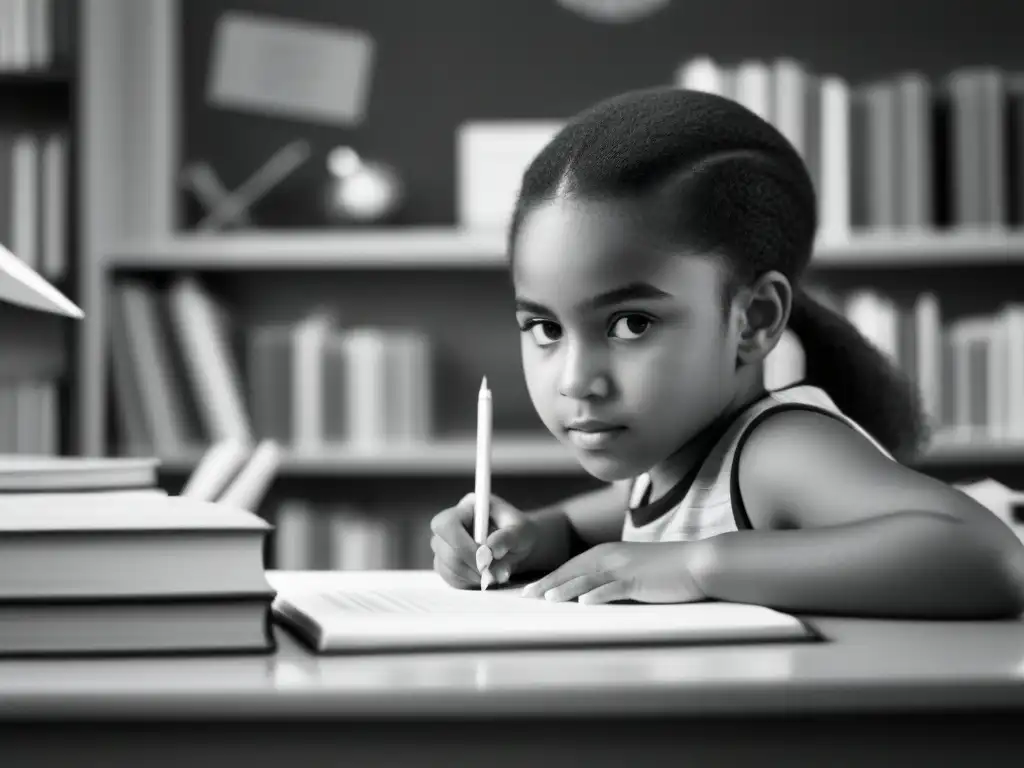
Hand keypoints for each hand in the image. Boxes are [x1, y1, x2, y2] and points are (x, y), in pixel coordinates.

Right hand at [430, 492, 538, 588]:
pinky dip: (467, 582)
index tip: (485, 559)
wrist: (518, 546)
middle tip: (492, 572)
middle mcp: (450, 524)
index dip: (461, 545)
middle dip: (469, 565)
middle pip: (442, 548)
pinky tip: (483, 577)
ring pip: (443, 566)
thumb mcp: (521, 530)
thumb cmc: (519, 533)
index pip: (447, 524)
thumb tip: (492, 549)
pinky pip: (448, 578)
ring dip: (470, 575)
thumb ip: (508, 537)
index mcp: (467, 508)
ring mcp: (444, 544)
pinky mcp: (445, 563)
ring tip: (492, 574)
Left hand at [519, 541, 707, 604]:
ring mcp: (625, 568)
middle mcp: (612, 557)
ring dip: (567, 588)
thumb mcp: (632, 570)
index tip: (531, 590)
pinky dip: (599, 595)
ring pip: (589, 578)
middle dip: (549, 583)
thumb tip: (589, 594)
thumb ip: (611, 578)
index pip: (572, 567)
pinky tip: (585, 603)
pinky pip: (615, 588)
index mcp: (608, 553)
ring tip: (547, 598)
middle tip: (526, 595)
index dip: (551, 578)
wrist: (698, 562)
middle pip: (574, 571)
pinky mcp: (639, 581)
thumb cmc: (667, 569)